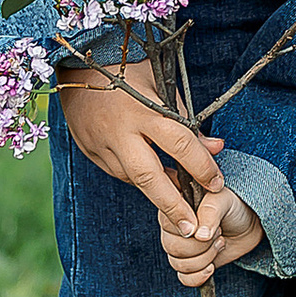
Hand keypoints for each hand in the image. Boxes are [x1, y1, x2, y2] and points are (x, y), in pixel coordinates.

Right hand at [57, 58, 224, 231]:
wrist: (78, 67)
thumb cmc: (130, 71)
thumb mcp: (162, 87)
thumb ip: (187, 121)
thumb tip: (216, 148)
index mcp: (143, 110)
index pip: (179, 143)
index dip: (201, 166)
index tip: (217, 183)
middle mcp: (120, 131)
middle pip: (149, 177)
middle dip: (173, 206)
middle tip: (193, 229)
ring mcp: (101, 144)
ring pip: (133, 179)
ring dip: (157, 194)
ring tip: (179, 206)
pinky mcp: (89, 151)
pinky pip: (118, 172)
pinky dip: (137, 177)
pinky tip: (151, 177)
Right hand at [160, 183, 263, 295]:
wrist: (248, 224)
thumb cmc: (233, 206)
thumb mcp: (223, 200)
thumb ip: (210, 212)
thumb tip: (199, 235)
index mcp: (175, 208)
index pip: (167, 225)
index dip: (190, 230)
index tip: (210, 226)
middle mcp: (173, 229)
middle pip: (173, 247)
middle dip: (202, 244)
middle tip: (219, 232)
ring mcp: (180, 248)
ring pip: (178, 264)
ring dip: (205, 257)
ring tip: (220, 242)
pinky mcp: (190, 265)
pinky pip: (184, 278)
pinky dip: (199, 276)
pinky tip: (211, 267)